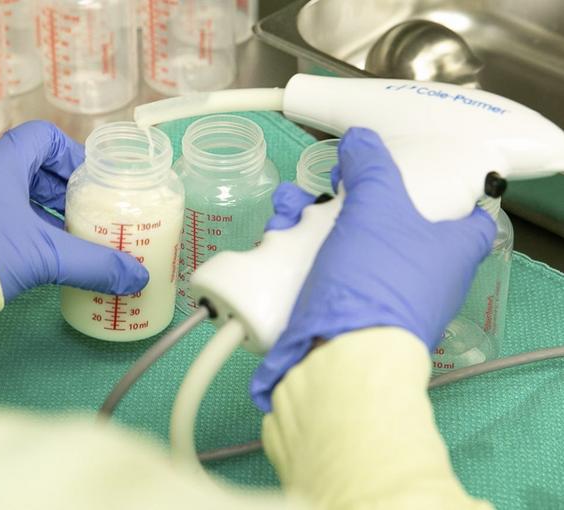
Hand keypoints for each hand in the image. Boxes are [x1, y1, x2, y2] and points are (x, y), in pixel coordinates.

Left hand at [0, 121, 148, 302]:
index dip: (73, 156)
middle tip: (89, 216)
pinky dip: (20, 231)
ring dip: (42, 214)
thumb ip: (94, 265)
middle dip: (63, 192)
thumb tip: (138, 278)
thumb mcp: (43, 257)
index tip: (94, 184)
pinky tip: (37, 258)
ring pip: (12, 196)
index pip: (43, 138)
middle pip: (30, 169)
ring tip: (69, 240)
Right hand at [251, 128, 495, 411]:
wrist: (339, 359)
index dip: (451, 192)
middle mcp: (419, 278)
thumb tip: (360, 140)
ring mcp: (377, 298)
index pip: (470, 220)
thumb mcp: (378, 207)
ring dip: (311, 220)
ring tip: (286, 207)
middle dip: (350, 198)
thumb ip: (371, 167)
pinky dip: (298, 251)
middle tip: (329, 184)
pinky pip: (324, 272)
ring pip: (347, 245)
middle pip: (390, 225)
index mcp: (449, 255)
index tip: (420, 172)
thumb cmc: (376, 278)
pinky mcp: (340, 314)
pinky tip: (272, 236)